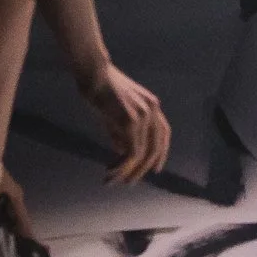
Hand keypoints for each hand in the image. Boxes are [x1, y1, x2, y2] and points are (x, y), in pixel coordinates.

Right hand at [77, 62, 170, 182]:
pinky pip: (131, 152)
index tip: (155, 170)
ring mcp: (144, 115)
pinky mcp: (131, 121)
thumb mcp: (114, 114)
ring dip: (128, 172)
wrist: (93, 74)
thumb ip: (120, 132)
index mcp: (152, 106)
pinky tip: (110, 171)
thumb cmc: (100, 90)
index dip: (161, 154)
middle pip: (155, 148)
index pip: (163, 134)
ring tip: (113, 181)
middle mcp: (153, 110)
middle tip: (128, 183)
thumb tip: (122, 152)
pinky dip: (121, 166)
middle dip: (142, 169)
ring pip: (142, 154)